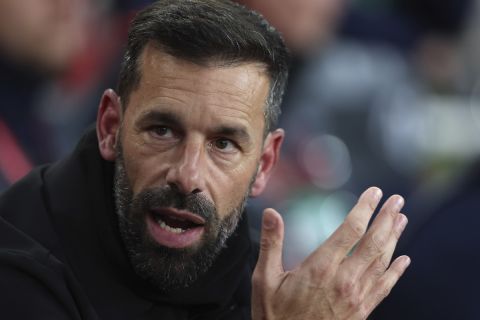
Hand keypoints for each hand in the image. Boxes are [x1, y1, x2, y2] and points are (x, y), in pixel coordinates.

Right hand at [252, 187, 409, 319]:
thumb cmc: (275, 316)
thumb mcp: (264, 279)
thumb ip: (271, 244)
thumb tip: (271, 212)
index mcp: (320, 268)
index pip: (350, 230)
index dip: (365, 208)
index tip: (374, 193)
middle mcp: (344, 280)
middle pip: (373, 242)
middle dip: (386, 218)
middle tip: (396, 200)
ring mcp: (356, 297)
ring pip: (382, 261)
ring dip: (394, 238)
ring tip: (401, 219)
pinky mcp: (361, 312)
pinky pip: (384, 287)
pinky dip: (396, 272)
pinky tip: (404, 260)